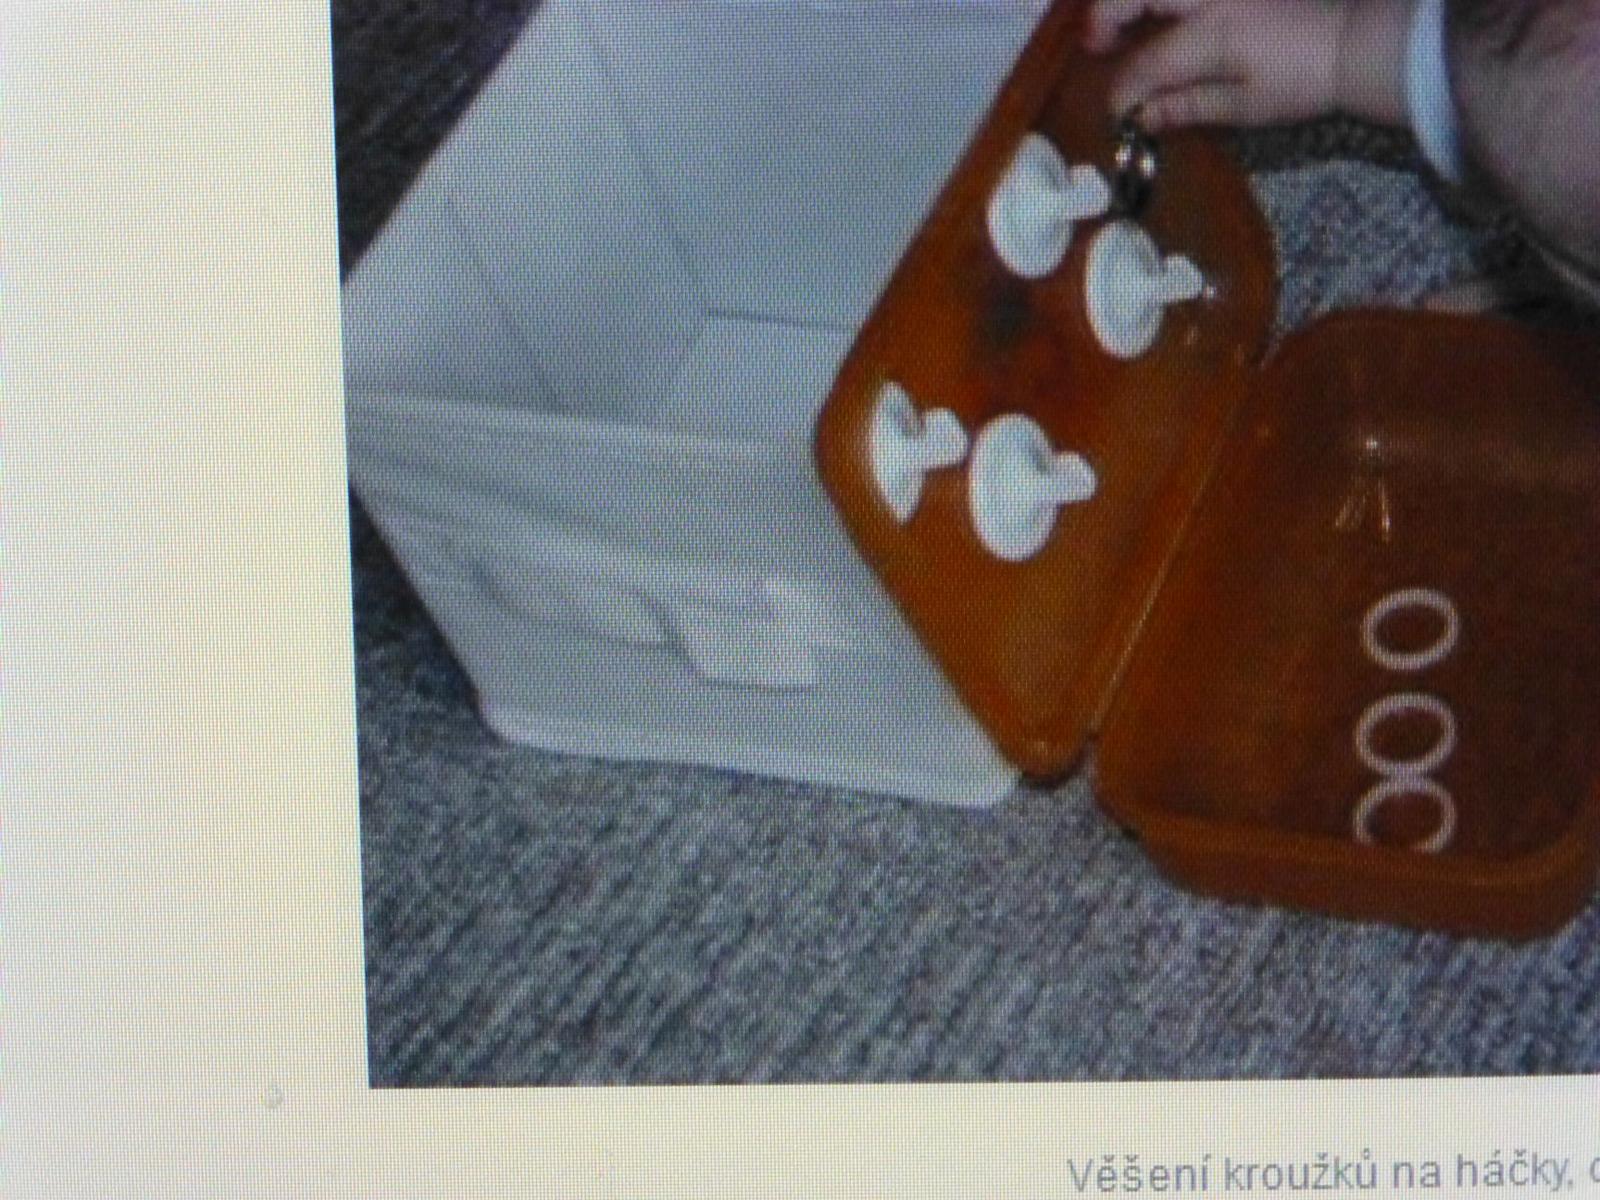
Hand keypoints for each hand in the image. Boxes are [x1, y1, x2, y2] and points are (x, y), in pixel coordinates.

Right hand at [1082, 0, 1404, 131]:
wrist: (1354, 40)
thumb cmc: (1302, 81)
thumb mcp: (1245, 107)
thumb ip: (1187, 106)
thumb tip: (1140, 117)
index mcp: (1212, 33)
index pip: (1147, 63)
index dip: (1123, 91)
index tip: (1116, 115)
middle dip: (1105, 19)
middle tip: (1097, 47)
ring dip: (1128, 1)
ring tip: (1118, 26)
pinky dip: (1157, 0)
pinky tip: (1154, 16)